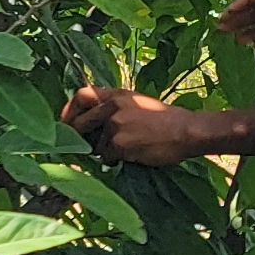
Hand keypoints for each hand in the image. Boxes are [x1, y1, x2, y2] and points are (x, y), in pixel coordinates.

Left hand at [63, 85, 218, 164]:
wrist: (187, 130)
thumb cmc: (168, 119)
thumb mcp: (139, 103)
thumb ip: (116, 107)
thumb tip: (94, 122)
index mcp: (117, 94)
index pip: (82, 95)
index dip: (69, 110)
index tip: (67, 122)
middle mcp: (112, 106)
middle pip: (79, 123)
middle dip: (77, 137)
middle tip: (79, 146)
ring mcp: (114, 125)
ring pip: (94, 144)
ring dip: (103, 151)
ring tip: (121, 150)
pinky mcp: (119, 143)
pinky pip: (107, 156)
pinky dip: (114, 160)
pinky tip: (128, 157)